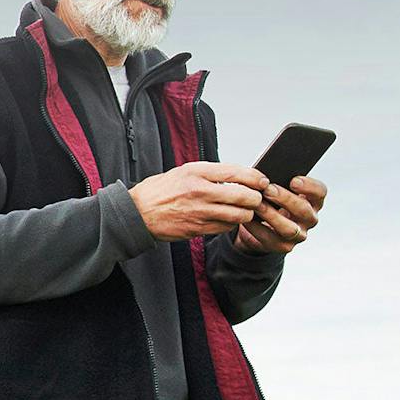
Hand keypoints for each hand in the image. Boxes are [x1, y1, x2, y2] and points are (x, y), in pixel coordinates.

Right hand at [128, 161, 267, 241]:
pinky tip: (227, 220)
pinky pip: (225, 228)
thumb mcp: (184, 171)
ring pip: (238, 215)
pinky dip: (231, 224)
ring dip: (246, 213)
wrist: (137, 212)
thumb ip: (210, 173)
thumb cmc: (160, 191)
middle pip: (244, 196)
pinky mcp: (197, 228)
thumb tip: (237, 176)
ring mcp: (200, 211)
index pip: (237, 172)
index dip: (256, 177)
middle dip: (256, 198)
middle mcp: (200, 191)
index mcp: (197, 172)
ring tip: (244, 210)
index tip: (262, 181)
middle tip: (257, 198)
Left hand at [232, 175, 325, 254]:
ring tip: (257, 205)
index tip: (294, 180)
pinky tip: (248, 219)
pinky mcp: (284, 246)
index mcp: (312, 200)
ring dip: (271, 215)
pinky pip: (271, 239)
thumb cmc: (271, 201)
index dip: (310, 187)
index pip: (320, 192)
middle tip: (268, 189)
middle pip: (304, 210)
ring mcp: (299, 235)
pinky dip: (258, 229)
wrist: (260, 225)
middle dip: (285, 199)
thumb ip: (277, 181)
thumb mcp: (277, 189)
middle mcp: (309, 218)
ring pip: (289, 228)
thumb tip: (267, 176)